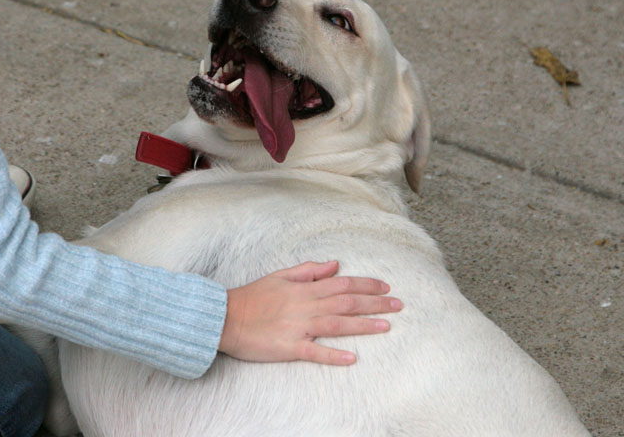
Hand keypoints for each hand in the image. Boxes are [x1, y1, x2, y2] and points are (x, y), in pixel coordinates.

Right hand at [219, 260, 400, 365]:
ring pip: (337, 324)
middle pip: (347, 302)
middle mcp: (305, 305)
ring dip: (363, 325)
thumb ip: (309, 270)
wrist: (224, 316)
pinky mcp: (289, 346)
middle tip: (399, 305)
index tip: (387, 287)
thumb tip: (335, 264)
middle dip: (375, 303)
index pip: (343, 284)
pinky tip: (351, 358)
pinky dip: (333, 354)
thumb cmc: (252, 297)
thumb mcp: (281, 276)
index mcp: (305, 288)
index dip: (367, 285)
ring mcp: (298, 326)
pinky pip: (314, 351)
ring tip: (386, 327)